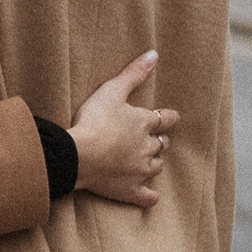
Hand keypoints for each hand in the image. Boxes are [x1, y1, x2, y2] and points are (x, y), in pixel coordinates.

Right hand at [70, 53, 176, 209]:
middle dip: (160, 140)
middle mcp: (147, 147)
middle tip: (157, 138)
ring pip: (156, 166)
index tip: (172, 117)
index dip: (168, 117)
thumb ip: (134, 73)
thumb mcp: (113, 90)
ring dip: (156, 162)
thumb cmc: (94, 120)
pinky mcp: (129, 190)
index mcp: (144, 123)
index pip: (164, 119)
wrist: (79, 154)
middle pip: (161, 143)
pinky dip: (150, 197)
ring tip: (151, 159)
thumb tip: (154, 54)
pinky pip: (146, 197)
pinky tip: (152, 197)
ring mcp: (139, 170)